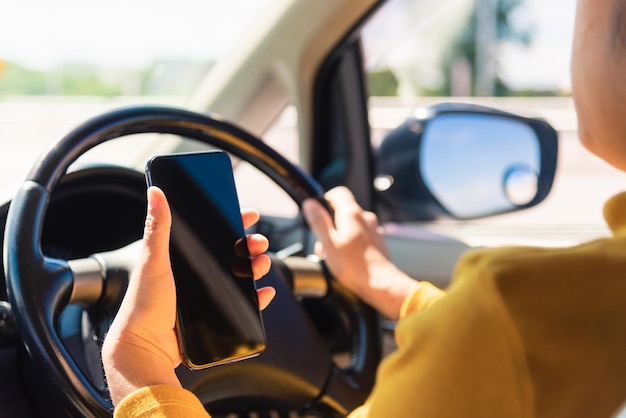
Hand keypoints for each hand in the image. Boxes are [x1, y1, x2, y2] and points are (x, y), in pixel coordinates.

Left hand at [102, 186, 273, 405]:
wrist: (145, 348)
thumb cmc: (143, 305)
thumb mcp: (153, 262)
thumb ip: (157, 228)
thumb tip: (155, 191)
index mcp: (180, 259)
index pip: (210, 234)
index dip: (231, 222)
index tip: (248, 214)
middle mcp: (193, 275)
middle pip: (230, 253)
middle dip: (249, 245)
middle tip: (260, 242)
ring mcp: (204, 296)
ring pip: (239, 276)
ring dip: (255, 267)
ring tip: (262, 264)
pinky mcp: (213, 316)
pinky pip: (241, 304)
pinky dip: (255, 297)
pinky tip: (264, 292)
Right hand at [302, 186, 417, 319]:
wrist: (380, 284)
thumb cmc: (354, 266)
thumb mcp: (328, 242)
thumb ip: (318, 221)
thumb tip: (310, 203)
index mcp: (351, 213)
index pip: (338, 193)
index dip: (326, 201)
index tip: (319, 215)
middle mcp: (365, 218)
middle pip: (343, 212)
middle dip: (330, 226)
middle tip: (323, 245)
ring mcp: (374, 230)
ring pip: (352, 226)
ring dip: (341, 236)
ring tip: (335, 256)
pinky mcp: (378, 243)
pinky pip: (361, 237)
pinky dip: (352, 244)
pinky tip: (348, 260)